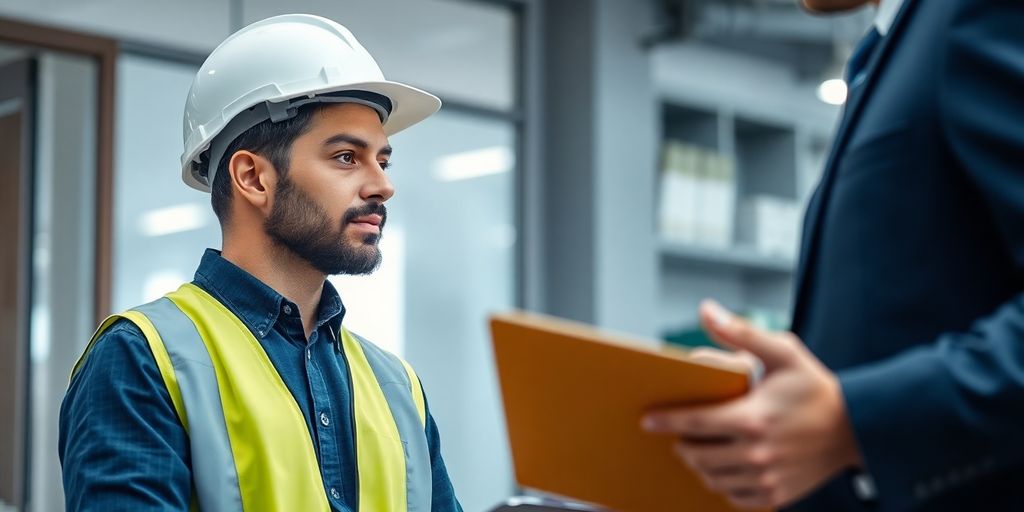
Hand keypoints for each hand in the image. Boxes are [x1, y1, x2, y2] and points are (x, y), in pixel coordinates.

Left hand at [642, 300, 863, 509]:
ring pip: (712, 478)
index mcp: (753, 418)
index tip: (647, 419)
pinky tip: (723, 467)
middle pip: (697, 455)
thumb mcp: (783, 351)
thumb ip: (741, 332)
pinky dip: (722, 484)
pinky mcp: (777, 495)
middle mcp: (757, 453)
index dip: (666, 421)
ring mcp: (767, 478)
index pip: (694, 423)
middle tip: (679, 432)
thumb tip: (706, 310)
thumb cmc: (815, 387)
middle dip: (682, 443)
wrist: (857, 428)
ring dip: (698, 465)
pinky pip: (734, 496)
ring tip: (698, 449)